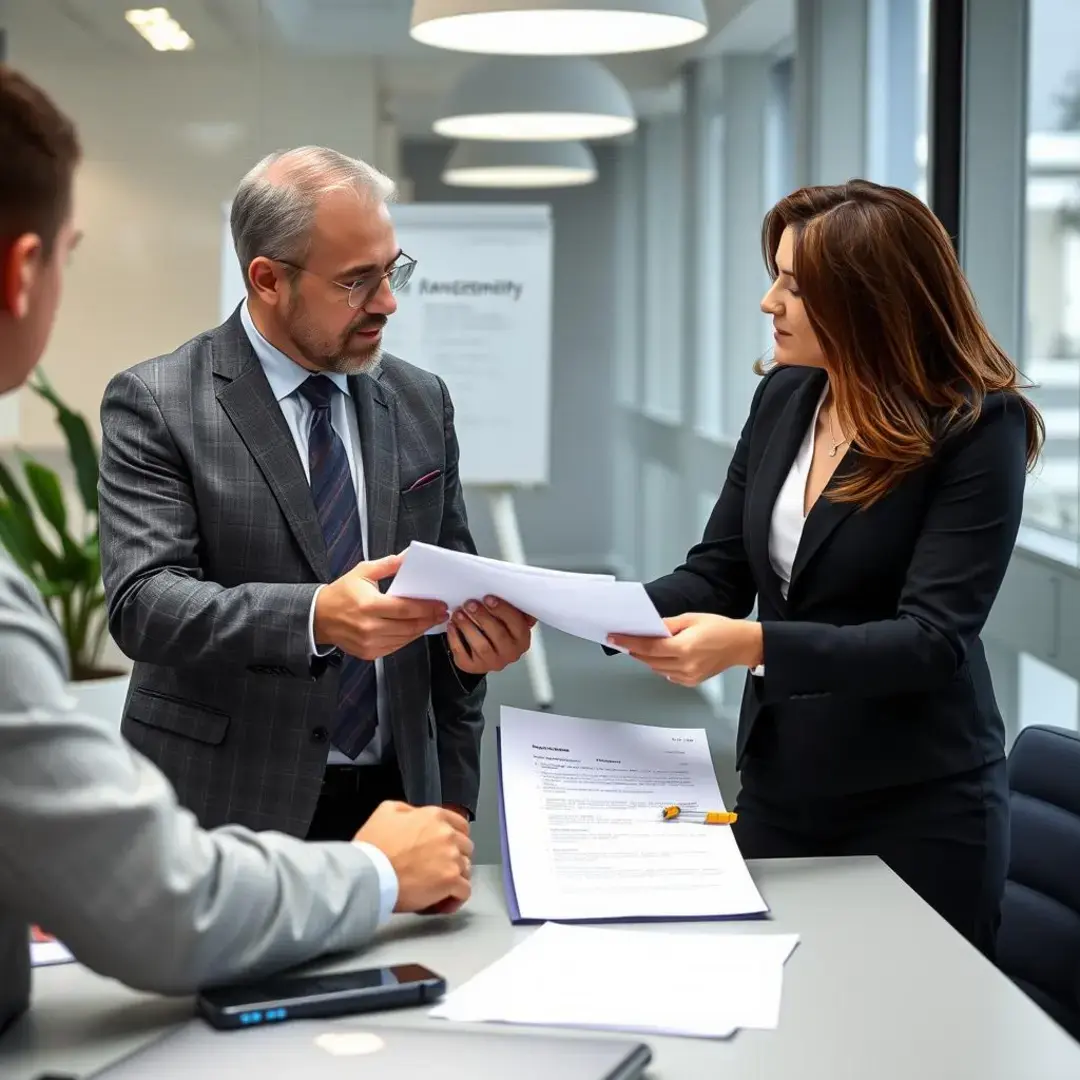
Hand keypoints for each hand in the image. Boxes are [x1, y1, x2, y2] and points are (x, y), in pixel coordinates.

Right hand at [314, 554, 447, 660]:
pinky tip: (415, 629)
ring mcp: (369, 643)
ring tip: (432, 620)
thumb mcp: (363, 572)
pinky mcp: (369, 653)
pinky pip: (396, 647)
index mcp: (368, 605)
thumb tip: (408, 557)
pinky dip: (407, 638)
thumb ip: (388, 565)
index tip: (440, 604)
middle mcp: (369, 627)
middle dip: (429, 619)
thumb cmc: (341, 593)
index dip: (426, 608)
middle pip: (409, 626)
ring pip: (405, 638)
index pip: (405, 609)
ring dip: (421, 629)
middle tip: (442, 612)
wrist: (319, 617)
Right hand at [355, 801, 472, 913]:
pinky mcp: (450, 881)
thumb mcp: (385, 812)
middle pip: (465, 848)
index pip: (461, 826)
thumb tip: (414, 814)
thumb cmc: (373, 847)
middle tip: (438, 870)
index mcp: (434, 816)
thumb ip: (407, 810)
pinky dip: (456, 898)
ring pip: (466, 870)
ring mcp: (451, 858)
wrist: (369, 874)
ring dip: (455, 879)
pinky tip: (442, 902)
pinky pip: (464, 891)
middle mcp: (447, 834)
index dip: (455, 839)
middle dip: (454, 859)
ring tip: (438, 888)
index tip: (448, 849)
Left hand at [447, 596, 534, 674]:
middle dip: (482, 617)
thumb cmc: (499, 628)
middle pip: (498, 635)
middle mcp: (510, 654)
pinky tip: (452, 626)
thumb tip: (507, 591)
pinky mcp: (474, 667)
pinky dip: (455, 639)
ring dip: (468, 627)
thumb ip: (512, 608)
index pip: (516, 624)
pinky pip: (463, 655)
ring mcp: (492, 662)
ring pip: (481, 646)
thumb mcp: (509, 618)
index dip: (502, 610)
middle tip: (470, 604)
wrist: (488, 650)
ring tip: (458, 613)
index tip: (488, 598)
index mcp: (522, 639)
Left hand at [608, 614, 763, 686]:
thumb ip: (667, 625)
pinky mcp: (691, 681)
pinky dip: (660, 665)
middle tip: (623, 640)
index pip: (648, 647)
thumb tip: (648, 628)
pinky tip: (661, 655)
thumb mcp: (691, 619)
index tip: (615, 638)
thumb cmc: (720, 629)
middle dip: (635, 650)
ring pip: (656, 668)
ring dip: (646, 658)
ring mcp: (688, 676)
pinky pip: (667, 674)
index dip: (628, 642)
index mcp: (684, 648)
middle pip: (649, 659)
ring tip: (640, 646)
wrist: (741, 644)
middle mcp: (685, 665)